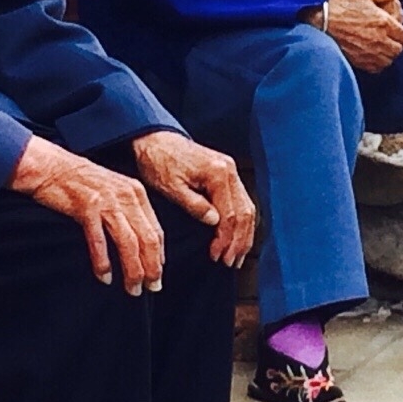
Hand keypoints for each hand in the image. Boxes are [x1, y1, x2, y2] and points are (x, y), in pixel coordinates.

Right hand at [8, 135, 163, 295]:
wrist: (52, 167)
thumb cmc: (81, 181)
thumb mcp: (114, 190)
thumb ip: (129, 210)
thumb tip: (141, 241)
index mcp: (135, 192)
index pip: (156, 230)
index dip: (159, 256)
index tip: (157, 275)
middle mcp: (125, 196)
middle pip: (147, 239)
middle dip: (151, 268)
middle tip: (151, 288)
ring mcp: (107, 201)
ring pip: (128, 243)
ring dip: (132, 270)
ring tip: (132, 288)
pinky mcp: (87, 207)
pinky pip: (99, 242)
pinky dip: (103, 262)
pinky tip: (104, 276)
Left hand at [131, 130, 254, 267]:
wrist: (155, 139)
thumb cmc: (159, 162)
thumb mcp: (171, 187)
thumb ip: (194, 205)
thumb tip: (215, 222)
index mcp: (218, 173)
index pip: (230, 214)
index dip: (225, 239)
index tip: (218, 257)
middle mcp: (229, 169)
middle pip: (244, 212)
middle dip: (239, 240)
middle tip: (231, 262)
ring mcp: (230, 169)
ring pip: (247, 206)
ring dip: (244, 233)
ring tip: (236, 255)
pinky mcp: (226, 171)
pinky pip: (241, 199)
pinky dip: (241, 220)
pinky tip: (236, 235)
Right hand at [323, 0, 402, 73]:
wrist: (320, 21)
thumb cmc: (339, 6)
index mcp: (383, 21)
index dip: (402, 33)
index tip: (396, 31)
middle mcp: (379, 39)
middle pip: (399, 49)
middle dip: (396, 44)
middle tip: (389, 39)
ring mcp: (370, 52)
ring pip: (389, 60)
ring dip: (387, 54)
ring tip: (381, 48)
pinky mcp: (359, 60)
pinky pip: (377, 68)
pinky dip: (377, 63)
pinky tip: (372, 55)